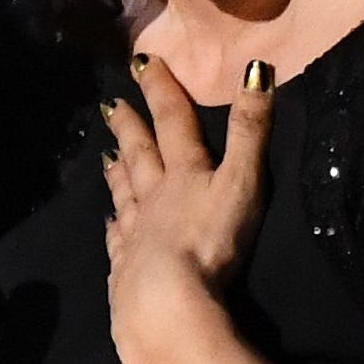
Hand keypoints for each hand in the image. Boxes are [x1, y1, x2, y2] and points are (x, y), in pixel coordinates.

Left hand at [100, 53, 273, 363]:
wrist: (166, 301)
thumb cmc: (210, 242)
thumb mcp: (242, 181)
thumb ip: (251, 130)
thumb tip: (257, 69)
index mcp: (184, 174)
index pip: (173, 122)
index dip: (160, 89)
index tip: (141, 61)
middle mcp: (154, 198)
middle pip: (140, 155)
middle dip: (129, 126)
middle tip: (111, 104)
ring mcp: (135, 234)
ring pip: (124, 195)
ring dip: (117, 174)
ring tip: (106, 156)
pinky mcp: (126, 269)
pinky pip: (118, 242)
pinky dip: (113, 228)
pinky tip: (108, 225)